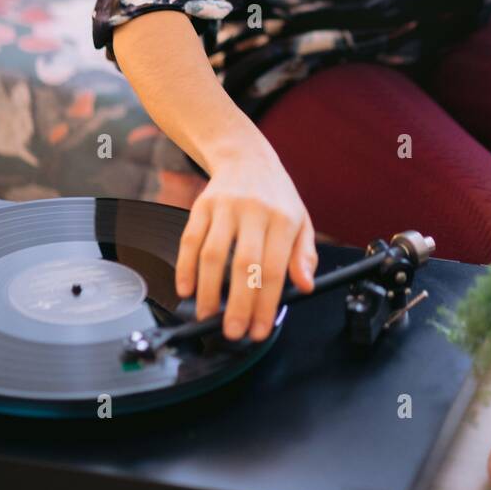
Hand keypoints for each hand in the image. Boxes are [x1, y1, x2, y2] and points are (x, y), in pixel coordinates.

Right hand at [174, 146, 317, 341]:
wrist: (246, 156)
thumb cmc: (276, 196)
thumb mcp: (301, 220)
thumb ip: (304, 255)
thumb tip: (305, 286)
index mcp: (284, 218)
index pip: (274, 268)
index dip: (266, 304)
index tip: (259, 330)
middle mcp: (255, 211)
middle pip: (244, 265)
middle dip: (237, 304)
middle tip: (232, 332)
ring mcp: (225, 207)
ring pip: (212, 255)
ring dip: (207, 291)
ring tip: (207, 317)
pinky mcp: (201, 205)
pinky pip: (189, 240)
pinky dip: (185, 268)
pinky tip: (186, 289)